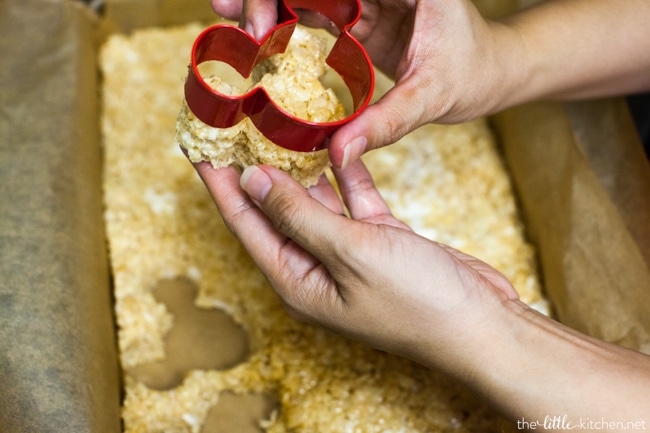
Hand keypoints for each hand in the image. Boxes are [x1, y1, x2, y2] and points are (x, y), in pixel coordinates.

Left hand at [194, 158, 518, 371]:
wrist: (480, 323)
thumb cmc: (416, 302)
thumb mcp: (350, 254)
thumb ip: (299, 215)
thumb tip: (252, 180)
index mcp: (296, 280)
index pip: (244, 224)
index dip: (221, 185)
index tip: (201, 149)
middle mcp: (316, 267)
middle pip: (274, 210)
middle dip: (255, 170)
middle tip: (239, 128)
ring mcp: (349, 253)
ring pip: (314, 201)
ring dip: (300, 168)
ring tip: (281, 126)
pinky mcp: (379, 239)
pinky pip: (352, 200)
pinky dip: (346, 175)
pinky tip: (338, 145)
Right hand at [209, 0, 517, 166]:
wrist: (489, 73)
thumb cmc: (473, 74)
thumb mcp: (433, 96)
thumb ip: (387, 121)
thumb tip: (337, 153)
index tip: (264, 19)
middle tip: (230, 13)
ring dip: (265, 4)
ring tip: (230, 21)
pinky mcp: (356, 18)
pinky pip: (310, 16)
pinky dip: (281, 28)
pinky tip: (257, 43)